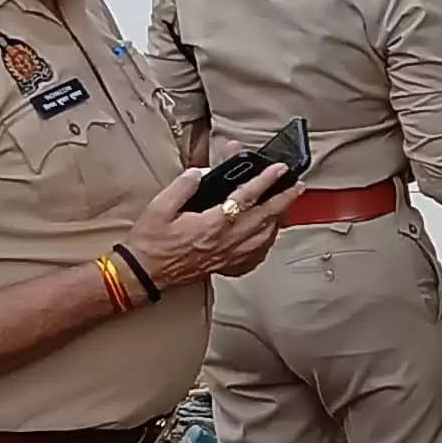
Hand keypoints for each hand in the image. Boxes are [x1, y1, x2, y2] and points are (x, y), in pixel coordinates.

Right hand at [123, 161, 293, 288]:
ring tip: (286, 206)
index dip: (265, 180)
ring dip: (279, 219)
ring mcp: (228, 256)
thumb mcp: (159, 207)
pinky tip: (269, 235)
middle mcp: (226, 241)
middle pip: (265, 217)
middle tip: (297, 186)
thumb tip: (200, 172)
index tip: (278, 169)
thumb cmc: (151, 242)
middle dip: (284, 199)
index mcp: (212, 224)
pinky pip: (256, 255)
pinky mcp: (226, 266)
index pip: (246, 197)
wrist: (144, 274)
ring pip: (265, 237)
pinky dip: (267, 242)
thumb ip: (183, 186)